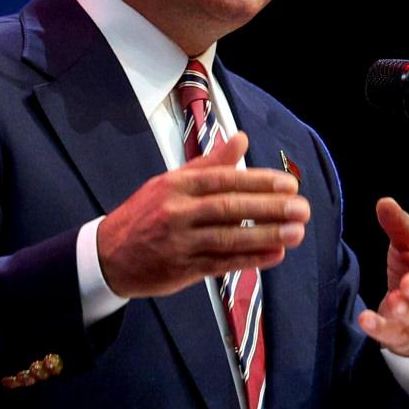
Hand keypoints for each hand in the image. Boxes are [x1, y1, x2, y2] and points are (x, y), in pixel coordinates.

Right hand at [96, 131, 310, 297]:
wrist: (107, 254)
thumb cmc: (145, 212)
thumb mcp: (171, 181)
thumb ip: (210, 162)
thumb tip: (241, 139)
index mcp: (177, 185)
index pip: (224, 180)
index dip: (259, 181)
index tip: (289, 184)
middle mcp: (178, 212)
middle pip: (230, 208)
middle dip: (270, 208)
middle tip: (301, 208)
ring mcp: (180, 242)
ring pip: (229, 238)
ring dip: (266, 236)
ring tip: (296, 233)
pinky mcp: (182, 269)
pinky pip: (221, 263)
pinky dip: (250, 260)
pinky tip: (275, 255)